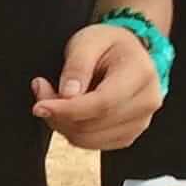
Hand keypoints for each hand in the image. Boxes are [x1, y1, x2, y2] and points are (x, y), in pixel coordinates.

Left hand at [32, 24, 162, 151]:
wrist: (129, 54)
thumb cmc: (108, 44)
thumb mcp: (88, 41)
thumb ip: (77, 66)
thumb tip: (68, 95)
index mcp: (140, 74)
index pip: (102, 103)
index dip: (67, 109)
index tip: (39, 106)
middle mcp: (146, 102)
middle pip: (93, 125)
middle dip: (58, 115)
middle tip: (42, 90)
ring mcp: (140, 122)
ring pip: (89, 139)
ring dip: (62, 124)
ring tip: (54, 98)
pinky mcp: (128, 135)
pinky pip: (92, 144)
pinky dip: (72, 132)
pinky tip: (68, 111)